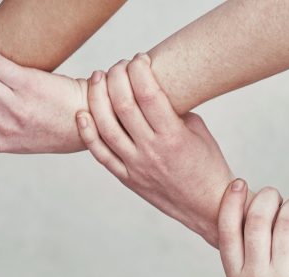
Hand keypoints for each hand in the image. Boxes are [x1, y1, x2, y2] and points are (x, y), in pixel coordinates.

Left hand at [76, 54, 233, 244]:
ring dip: (97, 98)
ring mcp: (135, 166)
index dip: (138, 70)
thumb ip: (172, 110)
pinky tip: (82, 114)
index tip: (139, 59)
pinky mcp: (126, 178)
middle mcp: (151, 151)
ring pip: (106, 127)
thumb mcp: (197, 130)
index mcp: (173, 136)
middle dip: (116, 78)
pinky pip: (101, 155)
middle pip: (123, 106)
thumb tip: (149, 89)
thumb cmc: (206, 164)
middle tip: (117, 66)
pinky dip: (88, 133)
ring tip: (97, 79)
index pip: (148, 94)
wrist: (205, 206)